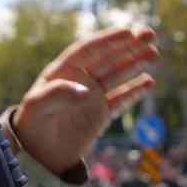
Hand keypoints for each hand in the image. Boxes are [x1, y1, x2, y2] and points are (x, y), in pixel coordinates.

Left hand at [14, 26, 157, 172]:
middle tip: (150, 34)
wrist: (38, 155)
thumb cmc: (32, 125)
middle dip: (128, 46)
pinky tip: (149, 82)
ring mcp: (92, 97)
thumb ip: (58, 94)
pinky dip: (135, 91)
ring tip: (154, 53)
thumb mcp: (37, 107)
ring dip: (135, 63)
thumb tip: (86, 91)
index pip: (88, 50)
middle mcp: (80, 80)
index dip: (107, 40)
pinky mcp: (101, 115)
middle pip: (108, 58)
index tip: (127, 32)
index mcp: (63, 71)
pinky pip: (121, 99)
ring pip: (118, 75)